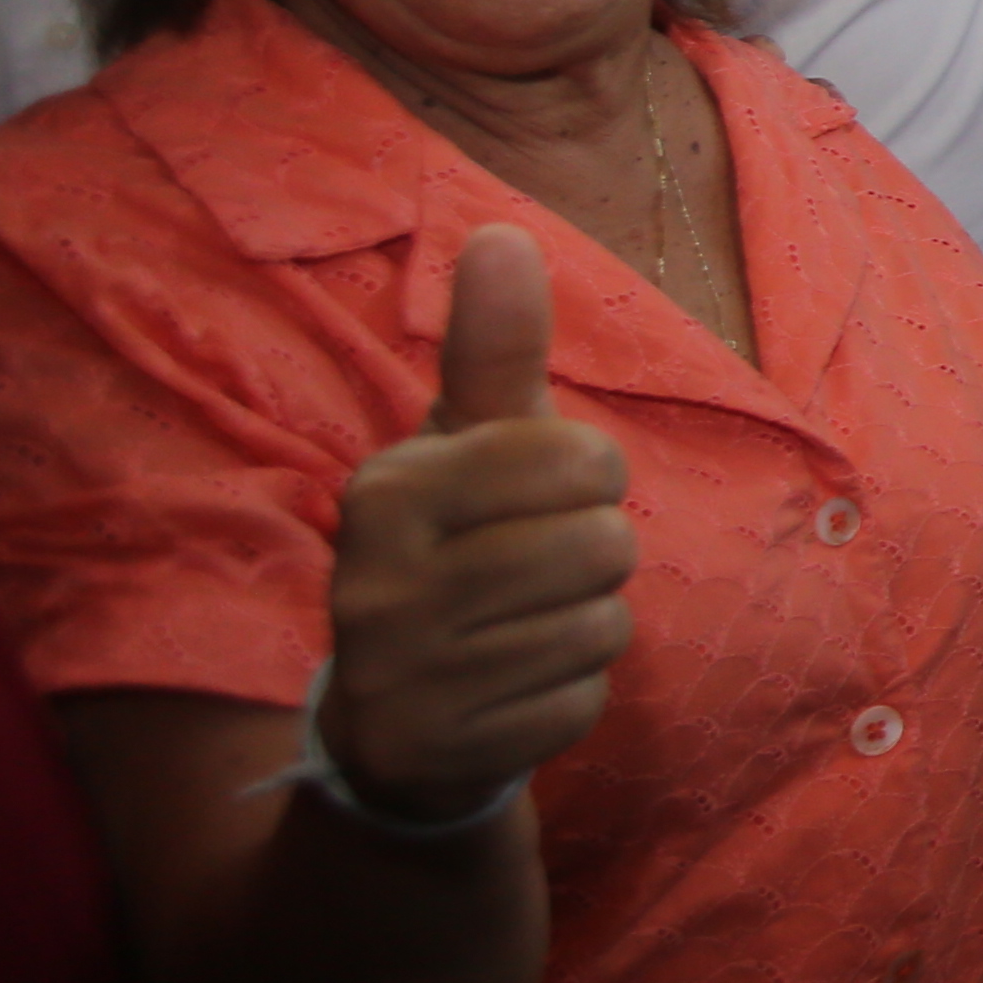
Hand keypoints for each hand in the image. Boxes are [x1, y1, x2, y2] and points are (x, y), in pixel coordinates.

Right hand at [319, 224, 632, 823]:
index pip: (580, 457)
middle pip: (603, 543)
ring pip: (602, 625)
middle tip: (535, 572)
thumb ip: (491, 350)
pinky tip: (513, 691)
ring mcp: (406, 674)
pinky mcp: (443, 748)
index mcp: (389, 491)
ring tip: (522, 628)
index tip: (539, 498)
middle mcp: (380, 581)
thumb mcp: (465, 447)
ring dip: (587, 627)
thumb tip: (502, 234)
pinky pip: (583, 703)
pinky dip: (570, 696)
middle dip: (596, 556)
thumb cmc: (454, 550)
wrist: (395, 724)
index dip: (590, 478)